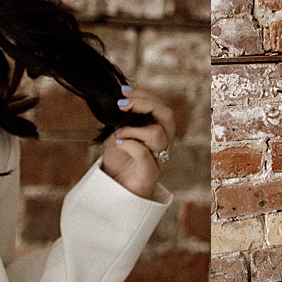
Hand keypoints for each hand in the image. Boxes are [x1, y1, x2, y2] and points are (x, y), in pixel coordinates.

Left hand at [99, 85, 175, 199]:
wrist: (114, 190)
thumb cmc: (119, 162)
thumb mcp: (120, 133)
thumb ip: (124, 119)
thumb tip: (120, 100)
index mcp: (160, 132)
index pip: (161, 107)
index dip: (145, 95)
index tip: (124, 91)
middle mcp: (164, 144)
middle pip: (166, 116)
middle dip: (144, 104)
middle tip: (122, 105)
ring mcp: (159, 160)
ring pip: (157, 134)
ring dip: (133, 128)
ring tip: (118, 132)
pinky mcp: (150, 175)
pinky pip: (145, 155)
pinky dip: (129, 144)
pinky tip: (118, 143)